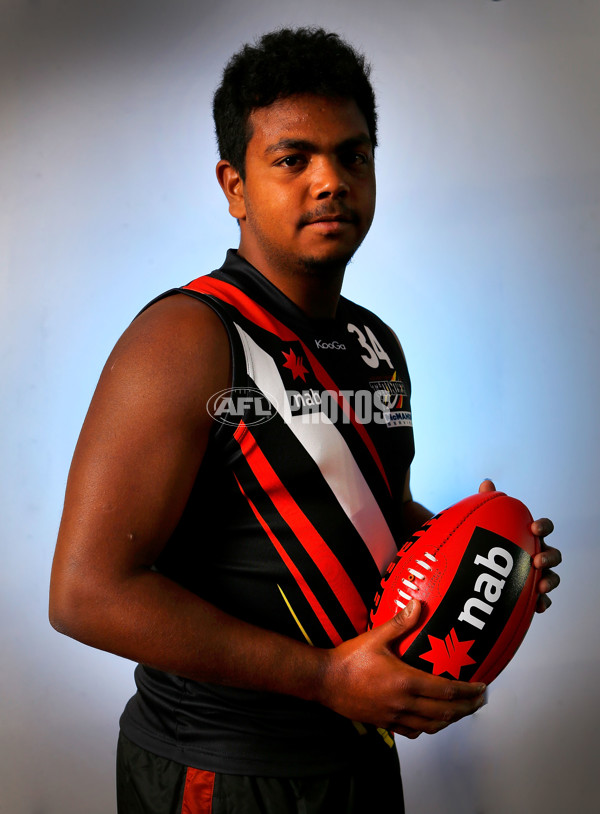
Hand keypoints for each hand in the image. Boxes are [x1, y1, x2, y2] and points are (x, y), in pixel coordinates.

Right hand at [318, 600, 485, 738]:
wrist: (324, 681)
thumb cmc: (349, 658)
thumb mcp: (375, 637)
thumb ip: (399, 623)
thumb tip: (417, 604)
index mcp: (406, 681)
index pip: (447, 691)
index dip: (468, 691)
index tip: (481, 687)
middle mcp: (404, 703)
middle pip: (445, 713)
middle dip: (466, 708)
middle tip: (478, 701)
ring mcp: (394, 716)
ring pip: (431, 727)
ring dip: (450, 720)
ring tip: (460, 712)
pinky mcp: (384, 723)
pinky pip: (412, 732)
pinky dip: (427, 728)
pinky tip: (429, 721)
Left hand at [478, 479, 560, 612]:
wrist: (479, 570)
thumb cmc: (488, 542)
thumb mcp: (485, 523)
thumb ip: (487, 502)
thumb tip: (487, 483)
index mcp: (527, 536)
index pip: (543, 528)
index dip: (543, 526)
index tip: (534, 528)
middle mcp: (535, 554)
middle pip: (553, 554)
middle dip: (550, 557)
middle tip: (536, 561)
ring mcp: (535, 575)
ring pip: (551, 578)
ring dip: (550, 581)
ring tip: (540, 587)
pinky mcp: (529, 595)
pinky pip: (542, 600)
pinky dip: (542, 603)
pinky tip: (538, 607)